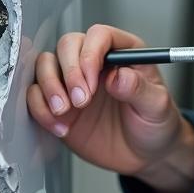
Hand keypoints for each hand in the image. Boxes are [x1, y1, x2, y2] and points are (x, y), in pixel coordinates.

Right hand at [26, 24, 193, 192]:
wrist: (145, 156)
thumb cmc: (156, 124)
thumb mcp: (157, 107)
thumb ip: (139, 89)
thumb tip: (118, 76)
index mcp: (123, 53)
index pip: (99, 36)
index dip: (90, 54)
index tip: (91, 81)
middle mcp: (95, 62)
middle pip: (67, 45)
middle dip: (68, 72)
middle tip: (80, 100)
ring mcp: (74, 82)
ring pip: (46, 65)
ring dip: (49, 87)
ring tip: (64, 112)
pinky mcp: (59, 105)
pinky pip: (36, 96)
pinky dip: (40, 110)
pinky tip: (61, 127)